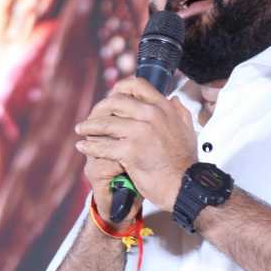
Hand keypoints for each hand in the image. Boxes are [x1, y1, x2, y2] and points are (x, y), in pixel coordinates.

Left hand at [75, 76, 196, 212]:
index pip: (137, 85)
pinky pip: (103, 146)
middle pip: (116, 101)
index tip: (111, 96)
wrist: (185, 185)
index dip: (120, 88)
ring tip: (81, 130)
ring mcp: (140, 132)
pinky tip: (83, 147)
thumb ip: (180, 113)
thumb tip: (174, 100)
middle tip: (92, 116)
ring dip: (90, 126)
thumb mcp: (188, 131)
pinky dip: (90, 147)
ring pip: (106, 123)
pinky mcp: (130, 151)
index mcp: (164, 108)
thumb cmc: (185, 163)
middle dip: (99, 108)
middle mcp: (151, 115)